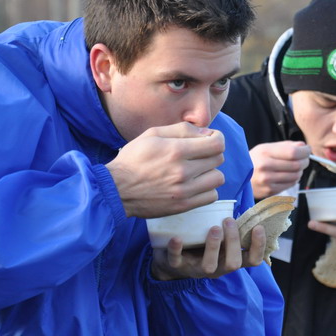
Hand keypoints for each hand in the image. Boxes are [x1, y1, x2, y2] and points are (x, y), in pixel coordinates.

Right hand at [106, 122, 224, 217]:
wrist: (117, 189)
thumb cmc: (133, 159)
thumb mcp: (153, 134)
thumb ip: (182, 130)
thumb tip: (206, 133)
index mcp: (176, 151)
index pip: (217, 143)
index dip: (217, 138)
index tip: (209, 139)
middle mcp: (183, 171)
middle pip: (218, 159)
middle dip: (211, 153)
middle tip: (198, 154)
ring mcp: (184, 191)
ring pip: (218, 178)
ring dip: (210, 172)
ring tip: (197, 171)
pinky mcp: (183, 205)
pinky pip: (211, 196)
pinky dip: (207, 189)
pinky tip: (194, 185)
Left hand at [151, 218, 266, 279]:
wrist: (174, 260)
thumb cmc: (205, 243)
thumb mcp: (222, 237)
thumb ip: (233, 227)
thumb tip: (249, 207)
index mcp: (231, 259)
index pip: (252, 260)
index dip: (258, 246)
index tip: (258, 227)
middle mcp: (218, 267)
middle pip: (233, 263)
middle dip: (233, 242)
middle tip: (228, 221)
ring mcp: (197, 268)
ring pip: (209, 266)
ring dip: (213, 246)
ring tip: (214, 228)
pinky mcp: (177, 266)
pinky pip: (176, 261)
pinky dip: (176, 249)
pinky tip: (177, 237)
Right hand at [249, 141, 310, 198]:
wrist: (238, 176)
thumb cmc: (255, 160)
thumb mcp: (266, 148)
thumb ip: (286, 146)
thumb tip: (304, 147)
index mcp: (265, 152)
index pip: (293, 152)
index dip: (305, 152)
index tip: (308, 150)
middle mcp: (265, 166)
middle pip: (297, 165)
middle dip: (305, 161)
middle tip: (305, 159)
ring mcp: (267, 180)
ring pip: (296, 176)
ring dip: (300, 171)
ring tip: (296, 167)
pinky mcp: (269, 190)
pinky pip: (290, 184)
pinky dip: (294, 179)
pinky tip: (289, 175)